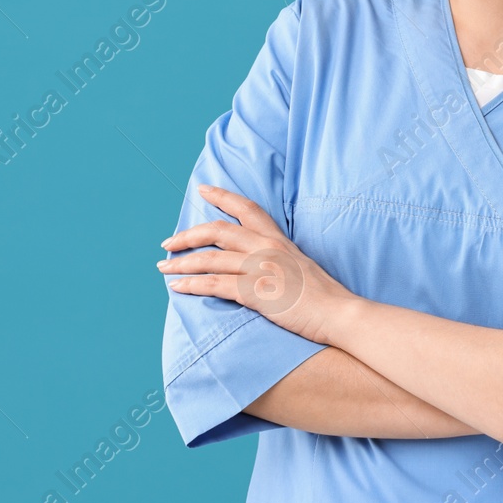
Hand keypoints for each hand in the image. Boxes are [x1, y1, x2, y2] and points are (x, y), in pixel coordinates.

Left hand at [157, 184, 358, 345]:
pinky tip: (177, 287)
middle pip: (218, 231)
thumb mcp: (302, 265)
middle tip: (168, 242)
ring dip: (182, 262)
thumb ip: (280, 258)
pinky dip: (192, 284)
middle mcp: (267, 248)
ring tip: (163, 267)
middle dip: (187, 235)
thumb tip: (261, 263)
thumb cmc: (324, 296)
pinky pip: (215, 284)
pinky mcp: (256, 292)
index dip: (222, 196)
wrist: (339, 313)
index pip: (247, 209)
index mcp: (278, 240)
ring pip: (210, 258)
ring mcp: (261, 269)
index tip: (203, 189)